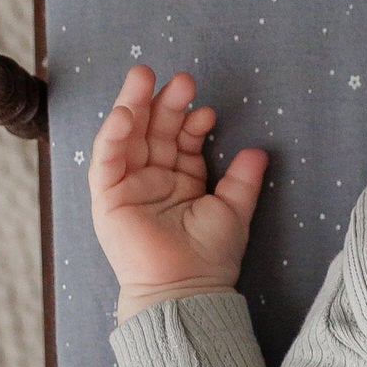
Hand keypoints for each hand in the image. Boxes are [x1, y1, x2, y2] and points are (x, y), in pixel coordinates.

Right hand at [89, 64, 267, 321]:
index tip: (208, 110)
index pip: (183, 141)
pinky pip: (107, 158)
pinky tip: (126, 113)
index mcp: (181, 181)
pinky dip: (114, 133)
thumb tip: (259, 150)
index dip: (193, 122)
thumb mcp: (233, 210)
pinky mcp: (107, 196)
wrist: (187, 288)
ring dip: (135, 105)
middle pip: (155, 131)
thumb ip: (243, 179)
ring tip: (145, 78)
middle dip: (165, 103)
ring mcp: (128, 185)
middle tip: (181, 79)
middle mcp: (153, 179)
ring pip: (128, 136)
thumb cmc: (210, 257)